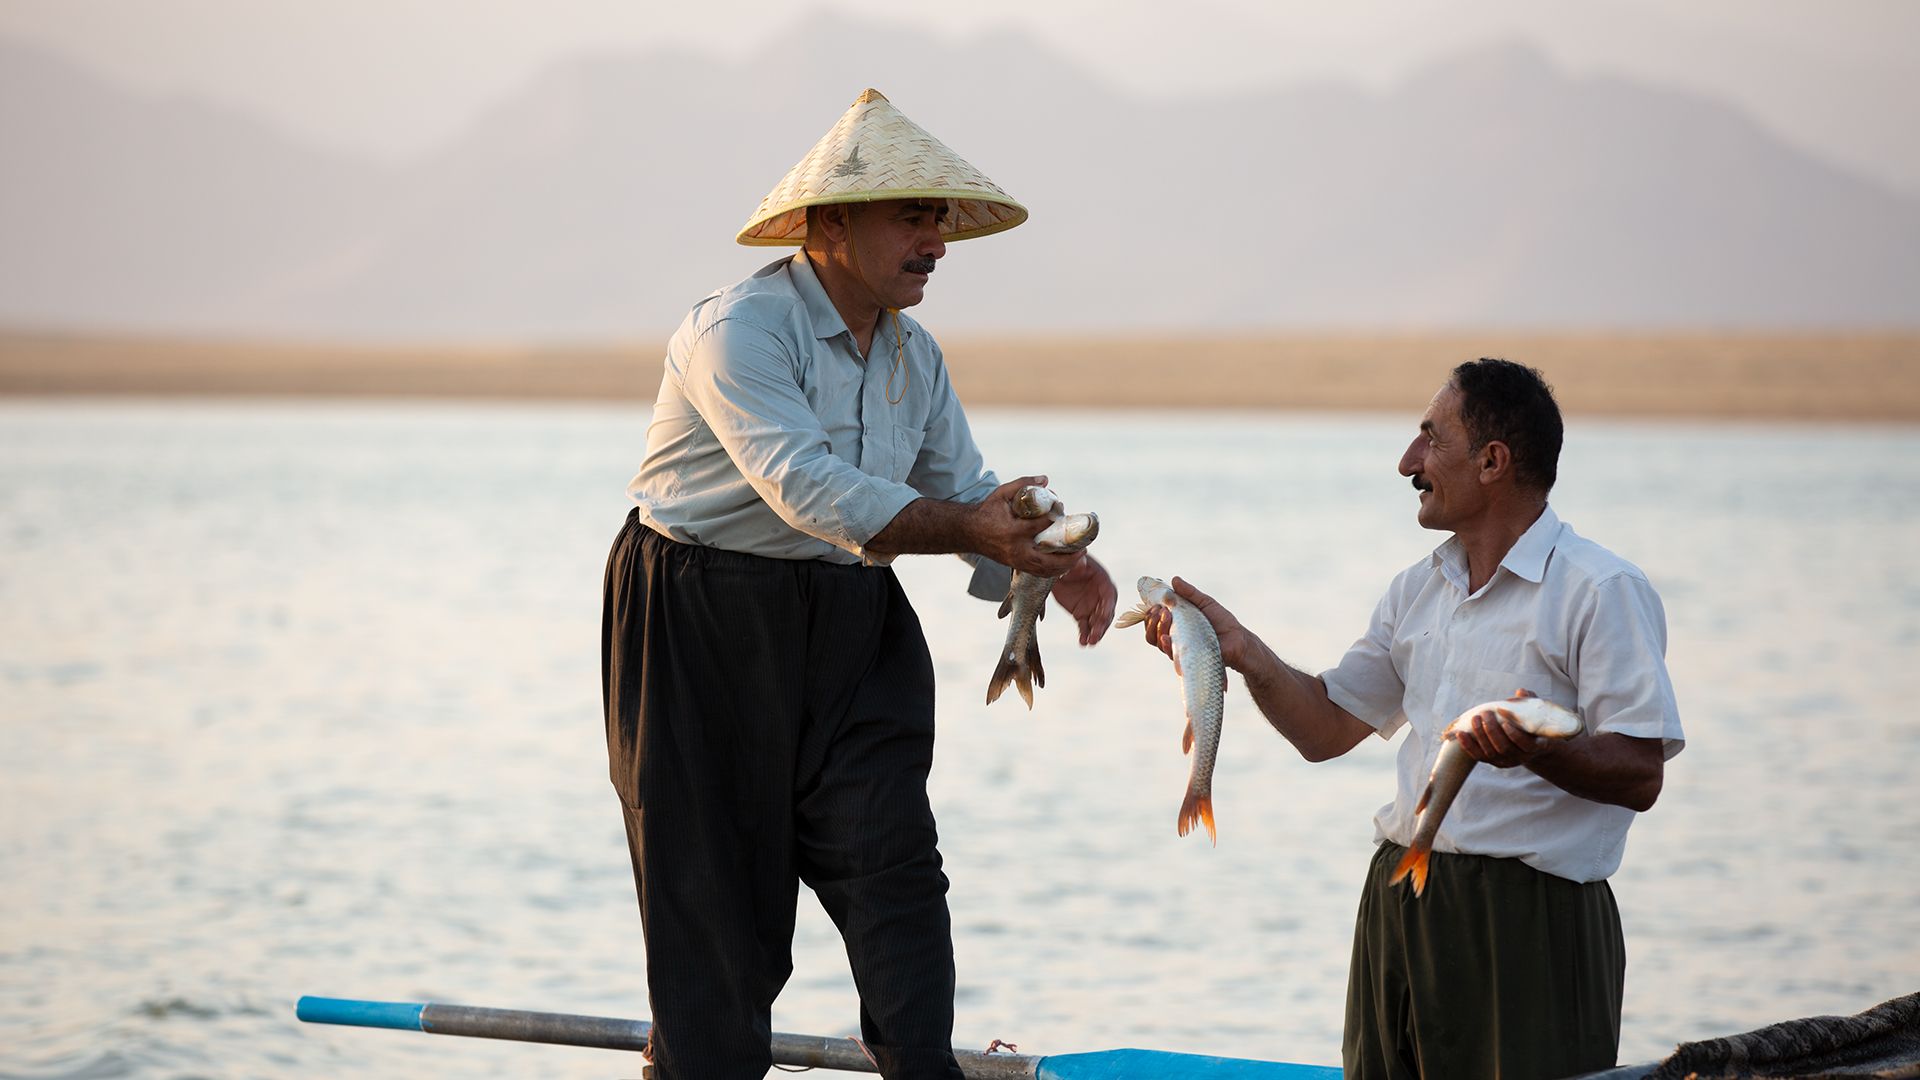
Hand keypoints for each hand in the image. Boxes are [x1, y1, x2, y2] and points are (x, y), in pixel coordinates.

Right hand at [970, 476, 1082, 576]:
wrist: (969, 531)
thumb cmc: (987, 510)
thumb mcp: (1002, 493)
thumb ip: (1023, 484)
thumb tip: (1046, 479)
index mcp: (1012, 530)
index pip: (1039, 526)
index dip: (1054, 518)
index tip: (1063, 510)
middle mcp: (1015, 549)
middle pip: (1047, 559)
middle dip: (1068, 556)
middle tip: (1083, 547)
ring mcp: (1015, 560)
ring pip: (1044, 570)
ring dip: (1064, 566)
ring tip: (1078, 556)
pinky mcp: (1015, 565)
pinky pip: (1038, 573)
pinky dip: (1053, 571)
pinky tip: (1064, 565)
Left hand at [1050, 553, 1116, 645]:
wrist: (1056, 572)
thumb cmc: (1068, 563)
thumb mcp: (1072, 562)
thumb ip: (1077, 563)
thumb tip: (1081, 561)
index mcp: (1103, 582)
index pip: (1109, 596)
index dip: (1107, 607)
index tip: (1103, 617)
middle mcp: (1101, 597)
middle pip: (1105, 613)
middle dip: (1101, 625)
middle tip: (1095, 636)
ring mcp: (1092, 607)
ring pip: (1097, 623)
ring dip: (1095, 633)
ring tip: (1089, 642)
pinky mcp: (1082, 615)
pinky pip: (1085, 627)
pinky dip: (1084, 635)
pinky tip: (1082, 643)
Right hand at [1138, 577, 1256, 674]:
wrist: (1237, 639)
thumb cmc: (1222, 622)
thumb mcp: (1205, 603)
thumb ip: (1190, 593)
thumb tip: (1174, 579)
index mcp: (1176, 624)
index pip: (1154, 620)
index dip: (1150, 613)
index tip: (1154, 603)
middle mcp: (1174, 637)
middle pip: (1151, 632)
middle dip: (1151, 619)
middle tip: (1161, 610)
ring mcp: (1178, 648)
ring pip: (1156, 641)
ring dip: (1156, 628)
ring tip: (1166, 616)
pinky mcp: (1184, 658)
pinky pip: (1168, 653)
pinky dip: (1164, 644)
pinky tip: (1166, 637)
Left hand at [1453, 691, 1546, 768]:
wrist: (1531, 743)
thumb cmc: (1533, 723)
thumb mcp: (1537, 713)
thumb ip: (1530, 702)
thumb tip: (1521, 691)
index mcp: (1536, 746)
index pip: (1526, 744)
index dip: (1515, 734)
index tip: (1505, 722)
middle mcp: (1521, 757)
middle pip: (1504, 748)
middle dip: (1492, 730)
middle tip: (1486, 713)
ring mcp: (1506, 761)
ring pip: (1491, 752)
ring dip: (1480, 736)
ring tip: (1475, 719)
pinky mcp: (1494, 762)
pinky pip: (1479, 756)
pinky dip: (1468, 745)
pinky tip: (1461, 734)